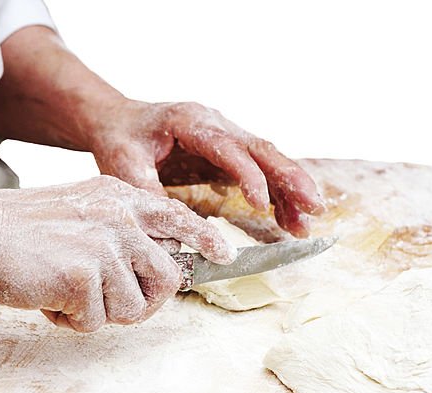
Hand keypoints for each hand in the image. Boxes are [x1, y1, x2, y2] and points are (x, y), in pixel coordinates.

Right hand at [0, 177, 235, 331]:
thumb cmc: (18, 232)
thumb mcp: (79, 211)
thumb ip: (119, 230)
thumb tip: (158, 267)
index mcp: (119, 197)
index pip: (178, 218)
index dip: (203, 239)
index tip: (222, 255)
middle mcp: (120, 217)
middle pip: (166, 277)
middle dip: (144, 302)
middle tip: (110, 306)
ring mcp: (105, 245)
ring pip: (132, 306)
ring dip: (99, 312)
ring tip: (64, 293)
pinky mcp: (85, 275)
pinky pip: (95, 321)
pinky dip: (69, 320)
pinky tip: (46, 297)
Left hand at [88, 100, 325, 238]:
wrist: (118, 122)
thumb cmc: (120, 140)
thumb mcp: (124, 166)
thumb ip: (148, 193)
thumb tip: (172, 233)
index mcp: (190, 121)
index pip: (227, 147)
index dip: (247, 175)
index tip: (260, 204)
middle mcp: (216, 124)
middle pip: (261, 148)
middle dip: (290, 178)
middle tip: (313, 206)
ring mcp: (227, 138)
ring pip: (268, 161)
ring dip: (291, 191)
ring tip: (306, 225)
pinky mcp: (229, 156)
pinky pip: (261, 173)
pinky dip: (278, 197)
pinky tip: (290, 221)